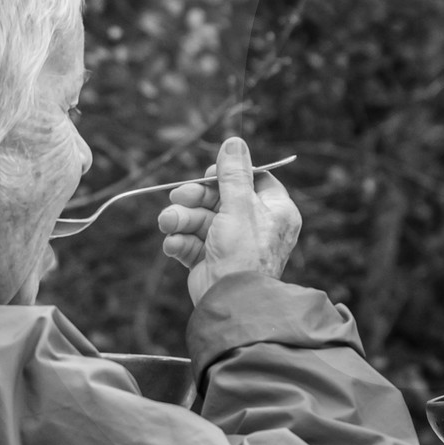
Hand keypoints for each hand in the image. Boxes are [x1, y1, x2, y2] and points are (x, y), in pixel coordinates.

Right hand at [158, 137, 301, 304]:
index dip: (229, 175)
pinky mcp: (211, 261)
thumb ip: (233, 174)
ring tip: (168, 222)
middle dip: (195, 198)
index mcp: (275, 212)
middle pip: (220, 199)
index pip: (254, 181)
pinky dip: (180, 241)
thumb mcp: (239, 206)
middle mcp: (256, 226)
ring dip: (181, 219)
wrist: (230, 304)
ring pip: (201, 220)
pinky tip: (173, 244)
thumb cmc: (244, 254)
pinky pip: (192, 243)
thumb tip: (234, 141)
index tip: (211, 174)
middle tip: (178, 196)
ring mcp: (232, 245)